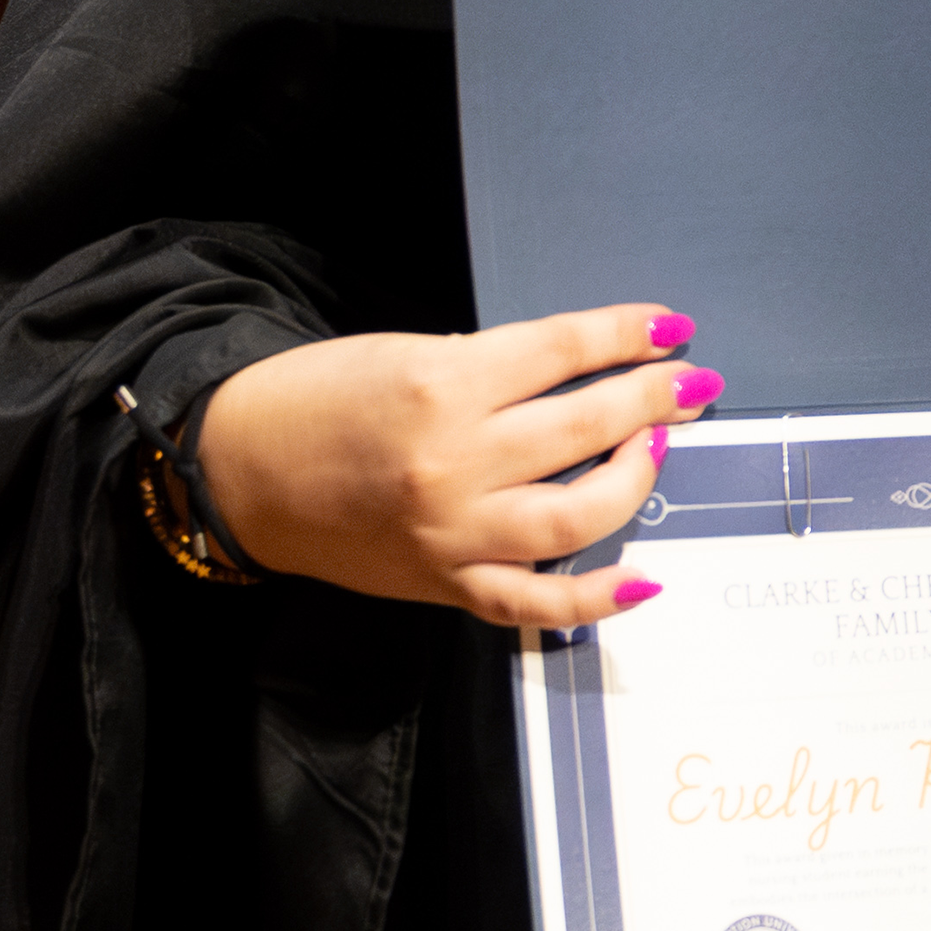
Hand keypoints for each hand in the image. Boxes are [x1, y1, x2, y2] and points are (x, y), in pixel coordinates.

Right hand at [192, 304, 720, 630]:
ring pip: (579, 516)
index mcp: (439, 386)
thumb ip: (491, 369)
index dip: (627, 334)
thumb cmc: (320, 398)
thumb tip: (583, 372)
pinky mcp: (445, 584)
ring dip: (636, 478)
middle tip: (691, 385)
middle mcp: (453, 463)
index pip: (562, 351)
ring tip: (657, 446)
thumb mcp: (405, 353)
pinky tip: (646, 578)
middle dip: (654, 399)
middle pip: (585, 427)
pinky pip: (537, 604)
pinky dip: (597, 598)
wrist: (239, 471)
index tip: (670, 326)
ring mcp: (453, 532)